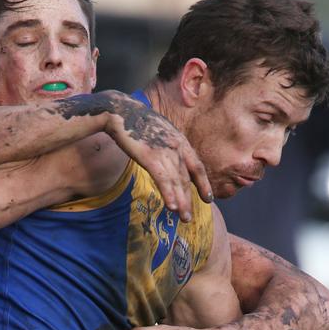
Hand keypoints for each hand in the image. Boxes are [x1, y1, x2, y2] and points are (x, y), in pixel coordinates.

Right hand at [102, 90, 212, 220]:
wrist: (121, 111)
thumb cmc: (136, 121)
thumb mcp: (159, 131)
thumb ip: (167, 145)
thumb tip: (168, 159)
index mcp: (180, 141)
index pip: (197, 166)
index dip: (203, 184)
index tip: (207, 198)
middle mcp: (176, 147)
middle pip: (187, 178)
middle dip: (189, 199)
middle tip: (189, 218)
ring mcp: (164, 152)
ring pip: (177, 182)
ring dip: (181, 202)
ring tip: (183, 218)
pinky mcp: (150, 156)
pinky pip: (162, 179)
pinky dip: (168, 193)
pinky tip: (171, 206)